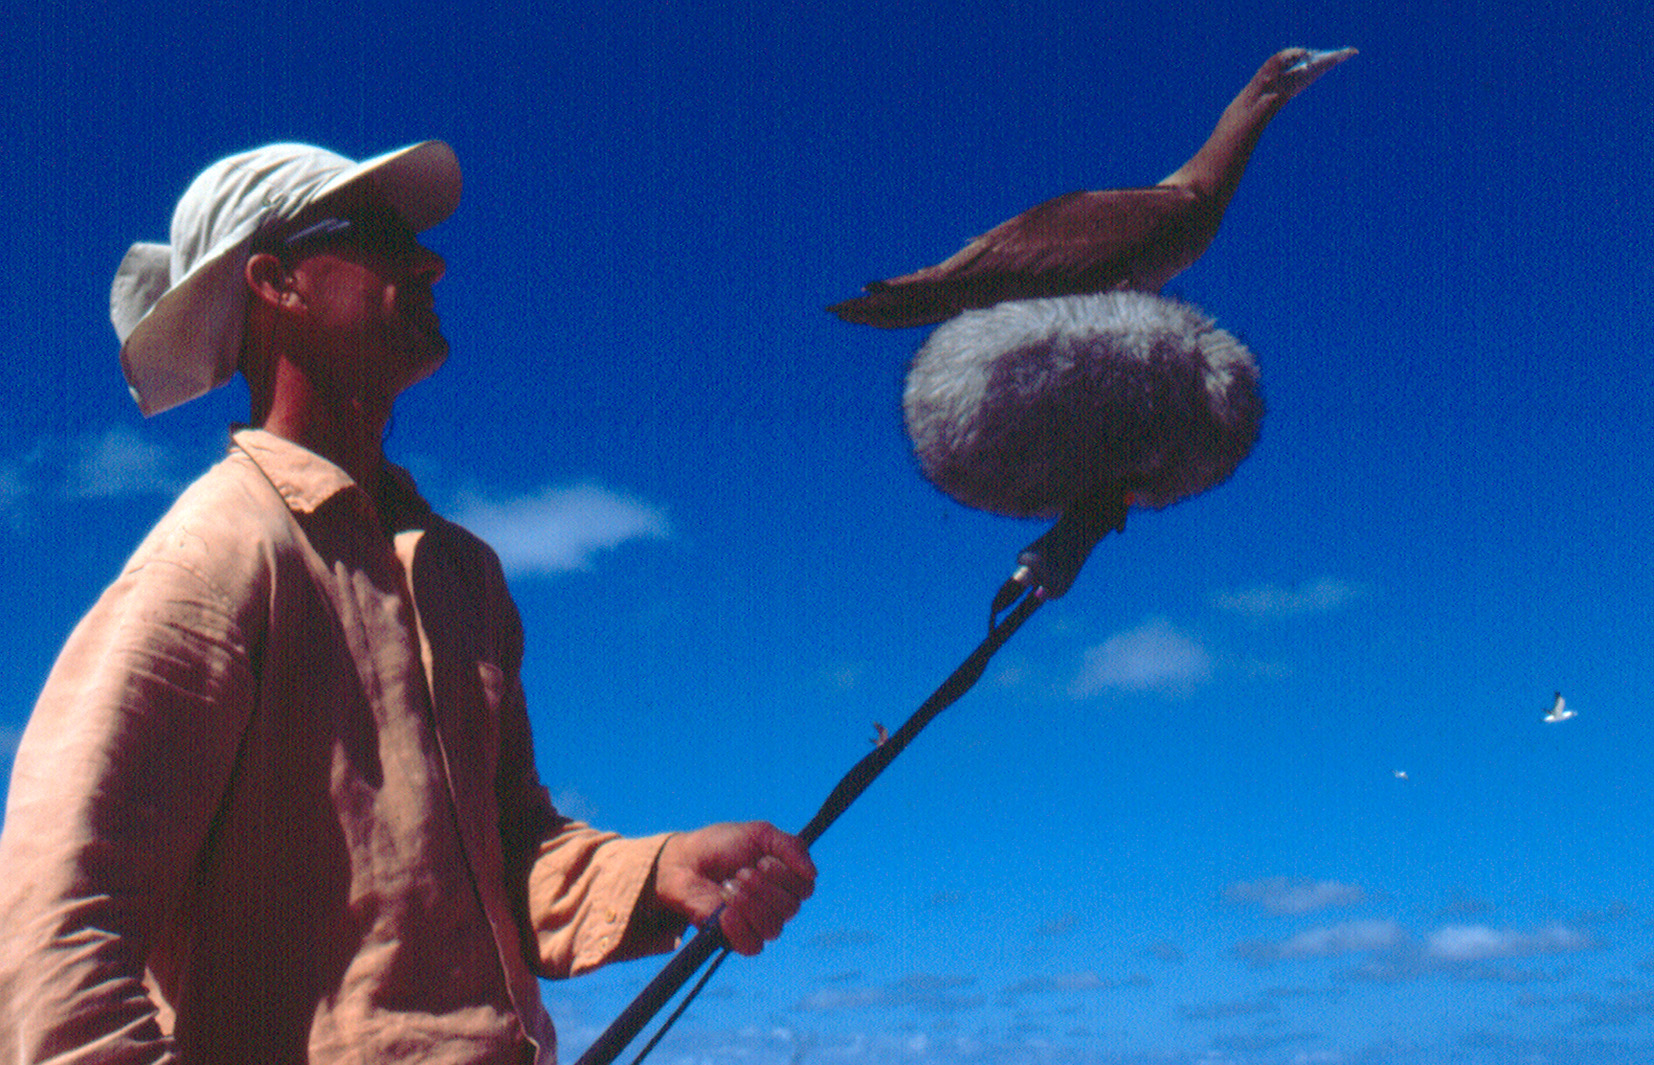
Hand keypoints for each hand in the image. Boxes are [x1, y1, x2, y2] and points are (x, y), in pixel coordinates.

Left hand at [652, 822, 815, 955]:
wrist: (684, 861)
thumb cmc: (721, 845)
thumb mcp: (759, 834)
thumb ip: (790, 847)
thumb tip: (812, 872)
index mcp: (785, 879)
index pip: (805, 888)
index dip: (786, 876)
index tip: (762, 860)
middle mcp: (775, 903)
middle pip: (791, 908)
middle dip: (764, 888)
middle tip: (740, 872)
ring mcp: (756, 922)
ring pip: (773, 928)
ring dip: (750, 904)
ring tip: (728, 886)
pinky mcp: (735, 938)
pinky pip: (752, 945)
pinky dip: (739, 927)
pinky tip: (724, 910)